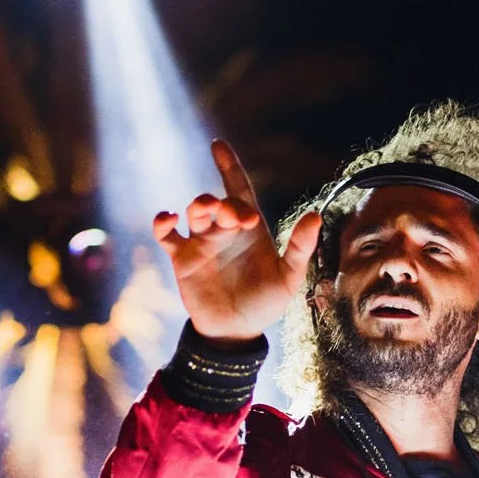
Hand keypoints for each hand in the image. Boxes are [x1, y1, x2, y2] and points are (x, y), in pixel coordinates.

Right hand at [152, 140, 321, 342]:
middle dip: (225, 202)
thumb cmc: (265, 303)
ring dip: (200, 206)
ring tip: (207, 213)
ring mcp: (201, 242)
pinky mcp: (182, 259)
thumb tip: (315, 215)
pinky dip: (163, 223)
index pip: (239, 190)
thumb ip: (300, 247)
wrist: (236, 332)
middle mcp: (224, 230)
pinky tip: (168, 218)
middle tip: (235, 217)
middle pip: (219, 202)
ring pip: (195, 212)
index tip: (217, 145)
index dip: (229, 167)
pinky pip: (167, 235)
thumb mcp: (289, 277)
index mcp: (250, 228)